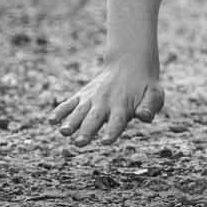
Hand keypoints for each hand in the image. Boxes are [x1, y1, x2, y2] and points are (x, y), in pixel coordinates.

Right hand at [51, 57, 165, 144]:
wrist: (130, 63)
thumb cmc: (145, 86)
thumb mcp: (155, 94)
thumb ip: (150, 106)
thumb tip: (145, 116)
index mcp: (123, 105)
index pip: (118, 121)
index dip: (112, 131)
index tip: (106, 141)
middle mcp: (105, 102)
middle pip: (95, 119)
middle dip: (87, 131)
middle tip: (79, 143)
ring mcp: (92, 98)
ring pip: (80, 112)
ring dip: (71, 122)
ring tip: (63, 132)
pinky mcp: (83, 95)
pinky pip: (70, 103)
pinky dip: (61, 110)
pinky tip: (52, 120)